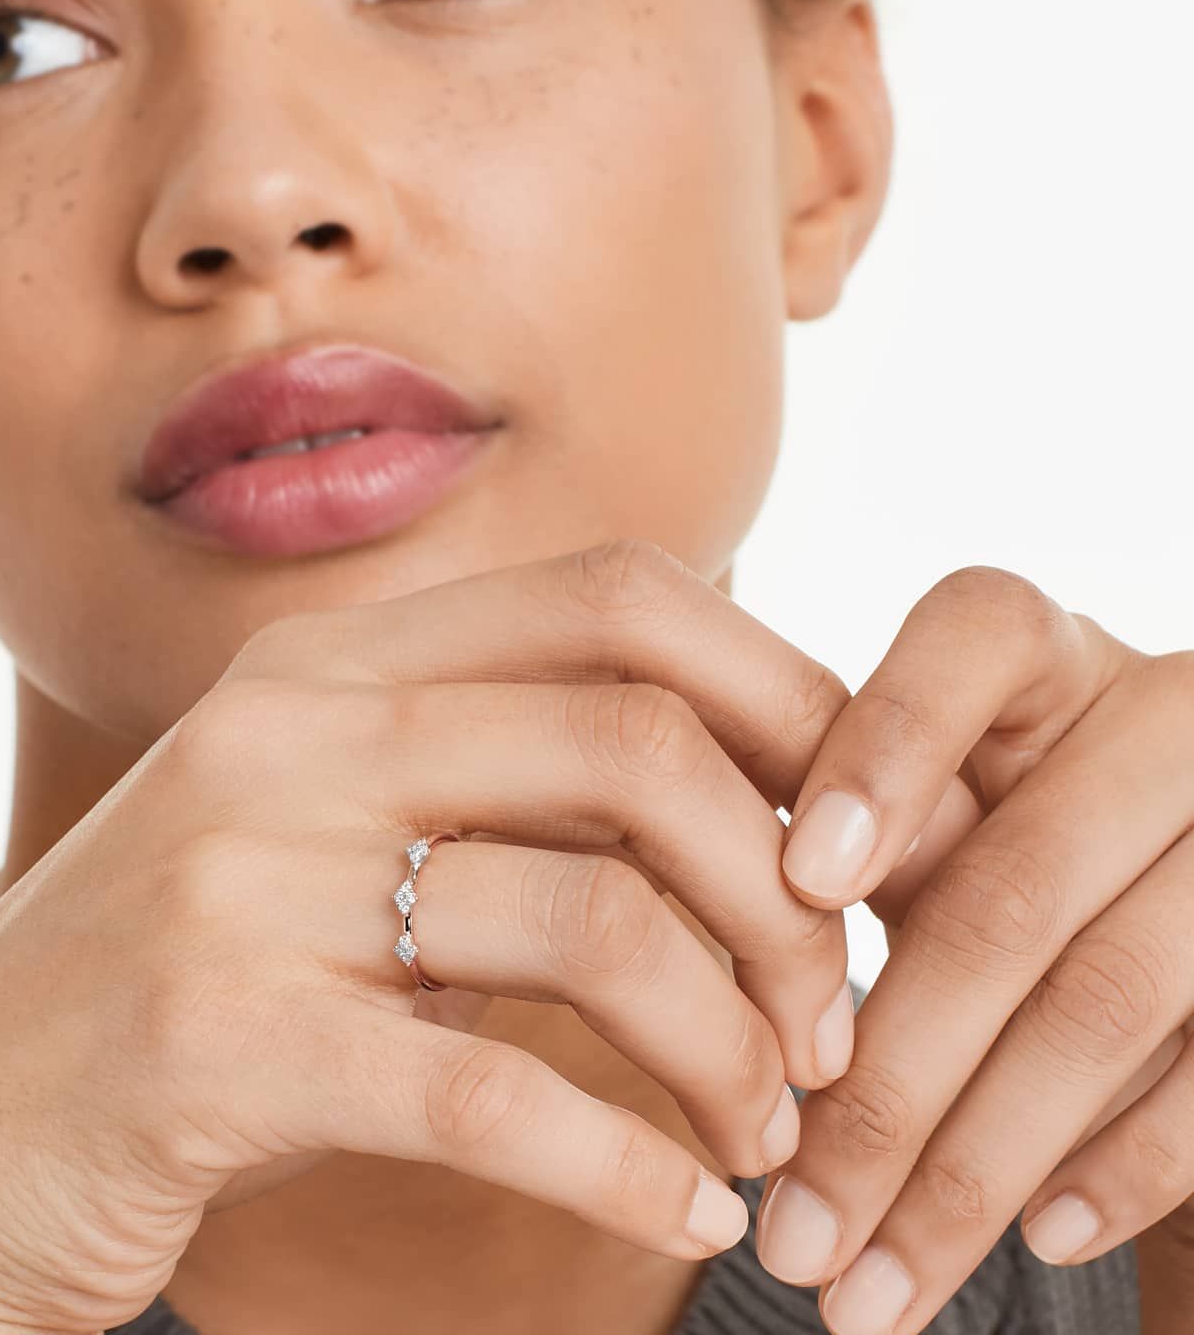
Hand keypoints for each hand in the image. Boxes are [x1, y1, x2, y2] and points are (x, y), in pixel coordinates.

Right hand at [0, 540, 856, 1334]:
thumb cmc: (190, 978)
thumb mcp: (329, 832)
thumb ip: (491, 778)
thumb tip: (752, 779)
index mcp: (334, 663)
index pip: (618, 598)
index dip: (783, 693)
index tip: (855, 826)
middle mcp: (289, 734)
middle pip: (638, 746)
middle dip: (791, 893)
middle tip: (834, 1016)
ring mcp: (242, 880)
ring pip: (595, 926)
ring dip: (735, 1045)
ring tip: (768, 1122)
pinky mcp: (213, 1044)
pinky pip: (491, 1098)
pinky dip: (630, 1166)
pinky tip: (689, 1209)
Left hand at [751, 564, 1193, 1334]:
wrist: (1158, 857)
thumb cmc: (991, 820)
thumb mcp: (934, 794)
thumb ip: (866, 826)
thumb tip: (755, 932)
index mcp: (1038, 650)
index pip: (971, 639)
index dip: (886, 753)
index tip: (800, 879)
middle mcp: (1160, 716)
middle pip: (1019, 885)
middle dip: (892, 1080)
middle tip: (787, 1232)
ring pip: (1107, 1000)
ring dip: (976, 1170)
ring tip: (864, 1291)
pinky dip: (1121, 1167)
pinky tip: (1028, 1240)